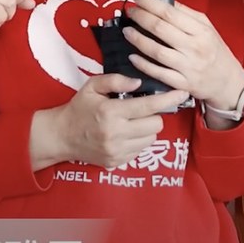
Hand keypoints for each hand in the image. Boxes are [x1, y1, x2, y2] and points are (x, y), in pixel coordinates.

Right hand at [31, 74, 188, 168]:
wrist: (61, 136)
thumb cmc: (79, 108)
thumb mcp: (92, 86)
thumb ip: (116, 80)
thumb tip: (139, 83)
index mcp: (111, 112)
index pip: (148, 106)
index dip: (168, 99)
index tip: (182, 92)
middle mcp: (116, 134)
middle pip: (156, 125)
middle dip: (154, 115)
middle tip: (142, 109)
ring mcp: (117, 151)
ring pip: (151, 139)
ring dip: (147, 129)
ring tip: (131, 122)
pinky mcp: (117, 162)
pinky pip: (141, 150)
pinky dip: (138, 141)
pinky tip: (125, 134)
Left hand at [122, 0, 243, 110]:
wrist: (227, 82)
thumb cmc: (215, 51)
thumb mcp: (207, 28)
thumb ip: (187, 14)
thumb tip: (165, 1)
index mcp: (201, 31)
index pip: (170, 12)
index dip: (150, 3)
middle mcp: (194, 48)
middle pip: (161, 29)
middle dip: (141, 17)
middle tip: (130, 12)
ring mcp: (188, 67)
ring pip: (157, 51)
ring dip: (138, 40)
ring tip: (127, 31)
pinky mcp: (181, 84)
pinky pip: (158, 73)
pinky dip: (143, 64)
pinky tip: (133, 56)